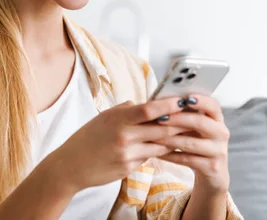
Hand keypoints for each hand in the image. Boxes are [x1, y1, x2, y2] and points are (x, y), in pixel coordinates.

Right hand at [48, 97, 186, 191]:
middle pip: (160, 128)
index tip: (184, 99)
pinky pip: (150, 157)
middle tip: (196, 115)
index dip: (169, 104)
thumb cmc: (87, 138)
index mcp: (118, 118)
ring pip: (160, 144)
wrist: (70, 166)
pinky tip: (169, 147)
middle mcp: (124, 136)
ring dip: (174, 138)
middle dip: (180, 122)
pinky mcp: (129, 168)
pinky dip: (160, 151)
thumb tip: (147, 103)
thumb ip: (126, 110)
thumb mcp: (104, 117)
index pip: (150, 109)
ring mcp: (127, 154)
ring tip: (188, 131)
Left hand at [154, 95, 230, 193]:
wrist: (212, 173)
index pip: (213, 105)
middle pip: (200, 122)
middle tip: (160, 118)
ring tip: (152, 136)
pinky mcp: (211, 167)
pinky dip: (170, 155)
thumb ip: (185, 115)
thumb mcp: (195, 128)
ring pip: (190, 143)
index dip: (201, 101)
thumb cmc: (198, 143)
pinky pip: (186, 159)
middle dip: (178, 119)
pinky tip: (157, 153)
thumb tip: (161, 102)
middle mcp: (221, 133)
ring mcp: (218, 151)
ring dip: (169, 139)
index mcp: (217, 119)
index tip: (185, 98)